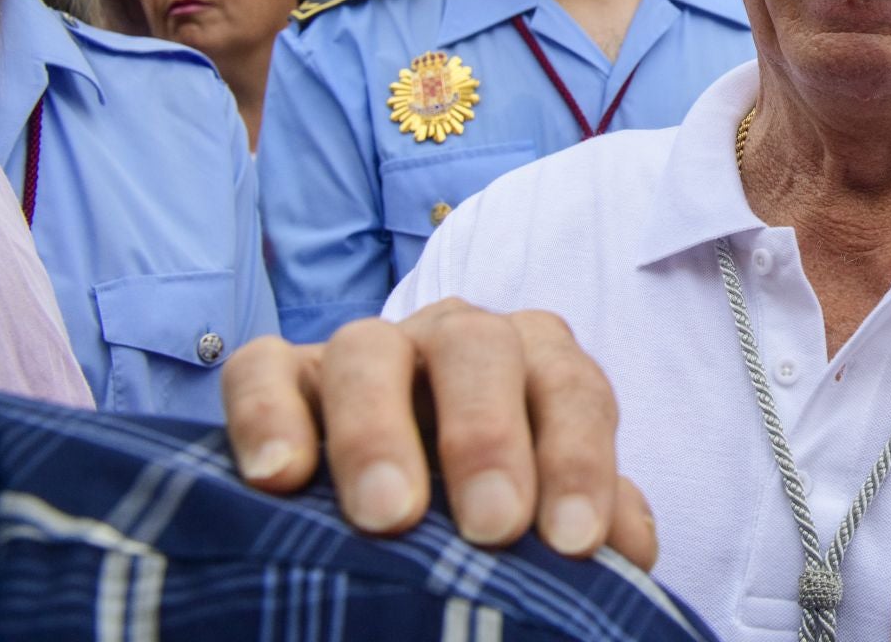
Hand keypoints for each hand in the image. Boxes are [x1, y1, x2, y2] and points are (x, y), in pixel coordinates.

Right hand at [222, 299, 656, 565]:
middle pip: (478, 349)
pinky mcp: (279, 375)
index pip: (571, 388)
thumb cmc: (484, 509)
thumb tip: (629, 548)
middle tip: (492, 526)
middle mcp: (454, 341)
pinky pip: (261, 369)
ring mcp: (364, 351)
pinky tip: (277, 478)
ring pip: (368, 350)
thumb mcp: (542, 512)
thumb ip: (589, 518)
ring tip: (386, 517)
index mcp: (535, 363)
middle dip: (489, 436)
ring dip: (378, 430)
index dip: (579, 460)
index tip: (572, 542)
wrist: (386, 506)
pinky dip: (266, 414)